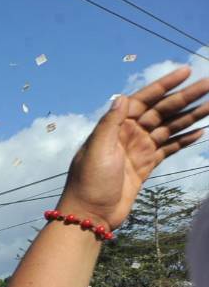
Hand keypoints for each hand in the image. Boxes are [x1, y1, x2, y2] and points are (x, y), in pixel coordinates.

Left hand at [59, 66, 208, 228]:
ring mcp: (139, 150)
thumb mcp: (97, 150)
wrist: (89, 215)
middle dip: (185, 97)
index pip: (144, 99)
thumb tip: (121, 97)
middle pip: (162, 111)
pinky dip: (184, 140)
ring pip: (170, 128)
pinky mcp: (146, 166)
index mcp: (115, 127)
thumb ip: (110, 123)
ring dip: (191, 116)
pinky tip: (201, 131)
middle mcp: (128, 134)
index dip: (164, 85)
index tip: (186, 71)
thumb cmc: (89, 182)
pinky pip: (169, 148)